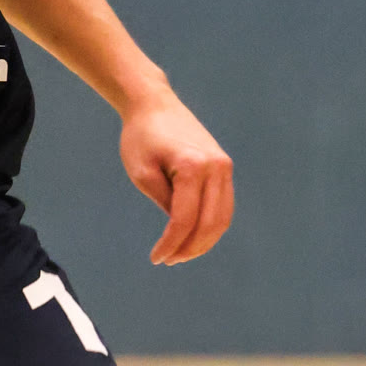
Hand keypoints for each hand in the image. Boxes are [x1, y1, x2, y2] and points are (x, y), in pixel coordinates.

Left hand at [119, 92, 233, 265]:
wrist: (155, 104)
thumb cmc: (141, 137)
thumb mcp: (142, 173)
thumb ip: (164, 202)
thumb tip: (181, 230)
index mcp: (192, 166)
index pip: (184, 219)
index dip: (171, 244)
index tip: (156, 258)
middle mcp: (215, 167)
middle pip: (210, 223)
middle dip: (191, 248)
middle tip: (170, 260)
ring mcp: (224, 166)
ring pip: (223, 218)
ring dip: (205, 241)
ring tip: (182, 253)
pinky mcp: (224, 166)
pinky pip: (224, 205)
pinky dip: (212, 225)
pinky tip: (194, 236)